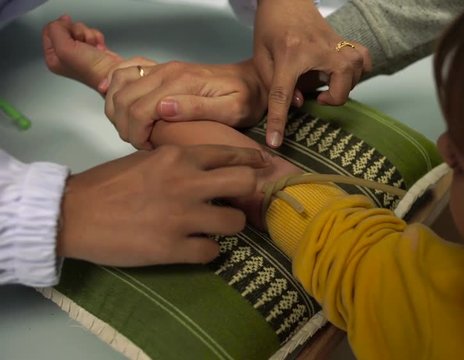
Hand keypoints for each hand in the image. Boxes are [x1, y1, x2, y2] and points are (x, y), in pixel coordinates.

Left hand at [42, 15, 121, 89]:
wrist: (112, 73)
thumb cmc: (91, 69)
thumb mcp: (64, 48)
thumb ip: (56, 30)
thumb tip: (61, 22)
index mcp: (53, 58)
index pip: (49, 31)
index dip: (61, 28)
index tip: (70, 34)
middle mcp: (65, 55)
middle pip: (66, 28)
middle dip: (77, 32)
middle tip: (82, 43)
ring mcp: (80, 51)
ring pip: (80, 29)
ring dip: (88, 35)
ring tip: (92, 47)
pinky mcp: (93, 48)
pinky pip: (91, 32)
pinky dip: (96, 37)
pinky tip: (98, 47)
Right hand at [57, 144, 270, 265]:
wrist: (72, 214)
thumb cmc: (107, 185)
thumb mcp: (146, 160)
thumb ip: (178, 162)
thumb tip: (207, 171)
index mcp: (178, 157)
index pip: (229, 154)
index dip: (251, 161)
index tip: (262, 165)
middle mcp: (187, 182)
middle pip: (245, 183)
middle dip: (247, 193)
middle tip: (237, 200)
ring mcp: (182, 217)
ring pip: (235, 222)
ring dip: (228, 226)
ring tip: (214, 227)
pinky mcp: (172, 248)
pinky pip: (212, 252)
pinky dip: (207, 250)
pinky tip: (195, 247)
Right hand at [104, 60, 267, 149]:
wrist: (254, 80)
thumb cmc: (247, 99)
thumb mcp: (233, 110)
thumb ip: (199, 108)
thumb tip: (163, 108)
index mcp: (181, 83)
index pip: (139, 110)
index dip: (136, 134)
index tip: (149, 149)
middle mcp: (167, 71)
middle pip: (122, 99)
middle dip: (125, 126)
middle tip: (142, 144)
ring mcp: (162, 68)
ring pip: (118, 86)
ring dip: (117, 110)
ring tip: (135, 130)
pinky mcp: (161, 69)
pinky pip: (126, 70)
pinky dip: (115, 86)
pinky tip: (121, 103)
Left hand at [253, 0, 371, 146]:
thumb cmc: (270, 26)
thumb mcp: (261, 55)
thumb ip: (274, 84)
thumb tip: (298, 104)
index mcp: (290, 54)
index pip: (283, 94)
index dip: (278, 122)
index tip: (276, 142)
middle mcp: (318, 49)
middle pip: (339, 85)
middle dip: (333, 99)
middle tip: (318, 97)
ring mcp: (335, 43)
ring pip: (356, 72)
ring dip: (345, 85)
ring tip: (329, 85)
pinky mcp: (344, 41)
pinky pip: (364, 59)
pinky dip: (359, 70)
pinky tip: (345, 74)